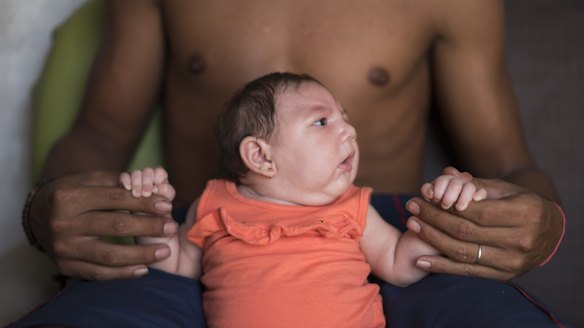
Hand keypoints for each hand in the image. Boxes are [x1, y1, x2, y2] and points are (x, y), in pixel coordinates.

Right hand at [29, 171, 177, 279]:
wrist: (38, 214)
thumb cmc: (72, 193)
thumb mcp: (89, 180)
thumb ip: (118, 183)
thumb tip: (153, 185)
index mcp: (69, 197)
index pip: (115, 199)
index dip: (143, 202)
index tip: (167, 205)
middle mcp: (63, 223)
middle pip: (115, 226)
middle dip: (148, 226)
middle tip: (171, 226)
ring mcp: (62, 248)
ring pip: (109, 255)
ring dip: (141, 255)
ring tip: (165, 251)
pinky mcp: (64, 267)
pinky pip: (98, 273)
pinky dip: (123, 274)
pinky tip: (144, 269)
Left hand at [407, 168, 563, 280]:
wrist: (549, 233)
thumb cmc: (521, 203)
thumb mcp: (505, 189)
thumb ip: (474, 184)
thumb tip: (445, 172)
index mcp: (524, 213)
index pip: (477, 212)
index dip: (447, 206)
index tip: (423, 196)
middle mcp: (520, 240)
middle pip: (466, 231)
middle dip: (434, 218)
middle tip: (411, 207)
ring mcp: (512, 261)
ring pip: (463, 252)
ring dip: (432, 240)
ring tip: (412, 225)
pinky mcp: (504, 275)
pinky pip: (467, 271)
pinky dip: (442, 266)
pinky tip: (421, 260)